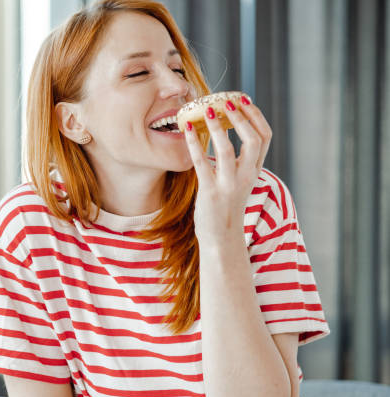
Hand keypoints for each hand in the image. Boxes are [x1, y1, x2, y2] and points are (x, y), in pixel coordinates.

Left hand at [183, 96, 271, 245]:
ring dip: (218, 126)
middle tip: (226, 101)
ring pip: (228, 150)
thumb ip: (237, 161)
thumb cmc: (226, 207)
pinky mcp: (210, 193)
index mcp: (254, 171)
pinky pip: (202, 163)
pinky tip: (187, 129)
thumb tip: (224, 130)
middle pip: (254, 140)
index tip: (243, 100)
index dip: (255, 116)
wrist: (222, 240)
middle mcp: (246, 176)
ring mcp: (228, 185)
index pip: (265, 137)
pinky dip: (195, 143)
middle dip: (241, 117)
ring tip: (207, 109)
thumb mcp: (239, 182)